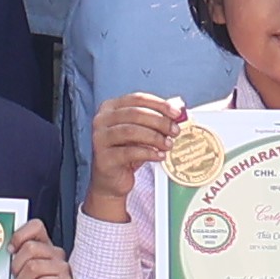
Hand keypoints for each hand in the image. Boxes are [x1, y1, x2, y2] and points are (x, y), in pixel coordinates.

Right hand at [84, 93, 185, 220]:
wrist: (111, 180)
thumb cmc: (127, 152)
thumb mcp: (141, 132)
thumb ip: (156, 119)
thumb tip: (179, 111)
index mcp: (110, 108)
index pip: (137, 99)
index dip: (159, 104)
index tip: (177, 113)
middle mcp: (101, 120)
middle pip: (135, 113)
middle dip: (160, 121)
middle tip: (175, 131)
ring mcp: (100, 139)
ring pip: (131, 131)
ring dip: (155, 137)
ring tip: (168, 144)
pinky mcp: (104, 158)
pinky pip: (129, 152)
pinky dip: (148, 153)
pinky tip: (159, 156)